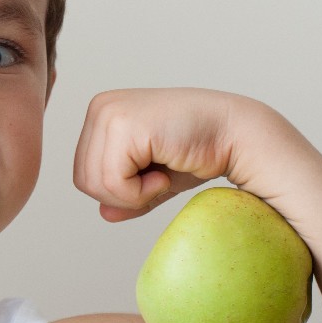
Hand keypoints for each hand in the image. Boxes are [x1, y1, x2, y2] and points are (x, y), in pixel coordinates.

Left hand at [73, 88, 248, 222]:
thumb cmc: (201, 151)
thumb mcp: (154, 177)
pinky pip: (113, 183)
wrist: (237, 135)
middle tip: (159, 178)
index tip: (154, 174)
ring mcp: (109, 113)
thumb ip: (126, 194)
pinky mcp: (124, 125)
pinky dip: (141, 192)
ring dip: (134, 194)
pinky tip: (165, 172)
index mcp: (102, 113)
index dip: (118, 191)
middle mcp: (100, 108)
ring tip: (162, 173)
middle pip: (83, 180)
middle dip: (122, 195)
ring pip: (95, 184)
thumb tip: (103, 214)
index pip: (83, 172)